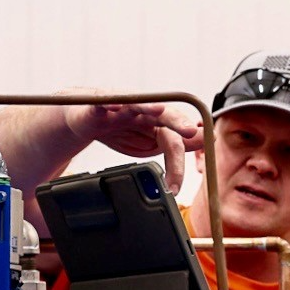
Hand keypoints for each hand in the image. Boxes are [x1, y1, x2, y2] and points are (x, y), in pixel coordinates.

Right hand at [64, 101, 203, 191]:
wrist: (85, 118)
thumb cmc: (119, 128)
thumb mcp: (150, 142)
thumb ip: (176, 144)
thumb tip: (205, 142)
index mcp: (157, 123)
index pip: (174, 140)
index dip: (178, 162)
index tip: (174, 189)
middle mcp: (144, 111)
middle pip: (165, 114)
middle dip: (178, 122)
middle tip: (190, 132)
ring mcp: (122, 105)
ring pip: (137, 102)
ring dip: (148, 105)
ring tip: (158, 110)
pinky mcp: (99, 103)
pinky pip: (104, 101)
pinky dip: (109, 102)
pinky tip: (113, 106)